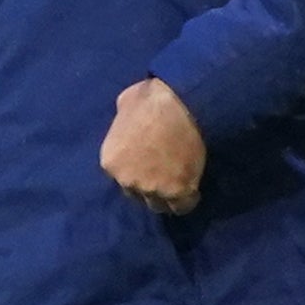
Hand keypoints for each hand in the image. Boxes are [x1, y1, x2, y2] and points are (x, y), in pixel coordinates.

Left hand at [100, 77, 205, 214]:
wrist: (180, 104)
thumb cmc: (151, 98)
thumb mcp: (124, 104)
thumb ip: (123, 120)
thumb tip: (127, 116)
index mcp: (111, 162)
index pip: (122, 180)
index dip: (138, 174)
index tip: (150, 167)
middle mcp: (126, 180)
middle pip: (138, 195)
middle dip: (149, 187)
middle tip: (165, 174)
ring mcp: (151, 188)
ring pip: (158, 204)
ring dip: (167, 196)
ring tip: (180, 183)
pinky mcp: (176, 192)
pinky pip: (182, 206)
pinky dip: (188, 200)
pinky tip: (193, 189)